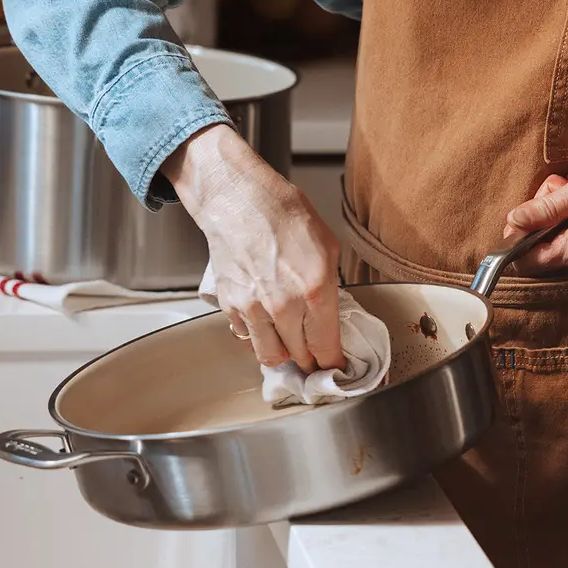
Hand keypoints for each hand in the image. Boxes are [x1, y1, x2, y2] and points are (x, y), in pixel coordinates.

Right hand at [163, 124, 345, 372]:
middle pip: (300, 356)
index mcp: (314, 289)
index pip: (326, 346)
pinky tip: (265, 320)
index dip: (333, 363)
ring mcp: (253, 307)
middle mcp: (282, 305)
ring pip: (270, 356)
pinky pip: (246, 336)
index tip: (336, 368)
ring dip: (283, 355)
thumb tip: (328, 318)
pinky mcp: (231, 305)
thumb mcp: (327, 248)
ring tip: (290, 344)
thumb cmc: (283, 214)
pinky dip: (257, 335)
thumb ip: (330, 288)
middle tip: (315, 357)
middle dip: (311, 360)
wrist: (239, 199)